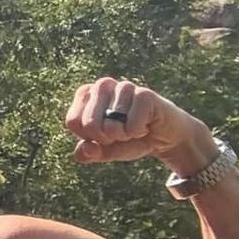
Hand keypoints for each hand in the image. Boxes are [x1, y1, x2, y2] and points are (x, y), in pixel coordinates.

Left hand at [64, 78, 214, 174]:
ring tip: (134, 128)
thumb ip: (89, 153)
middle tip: (121, 133)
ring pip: (110, 127)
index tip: (103, 135)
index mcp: (86, 94)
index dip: (89, 137)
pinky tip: (147, 124)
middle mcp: (103, 85)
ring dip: (124, 136)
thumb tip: (86, 150)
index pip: (73, 121)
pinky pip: (131, 126)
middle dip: (105, 139)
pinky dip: (139, 132)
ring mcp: (124, 86)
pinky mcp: (145, 94)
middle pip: (89, 124)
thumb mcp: (106, 150)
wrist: (165, 137)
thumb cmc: (130, 139)